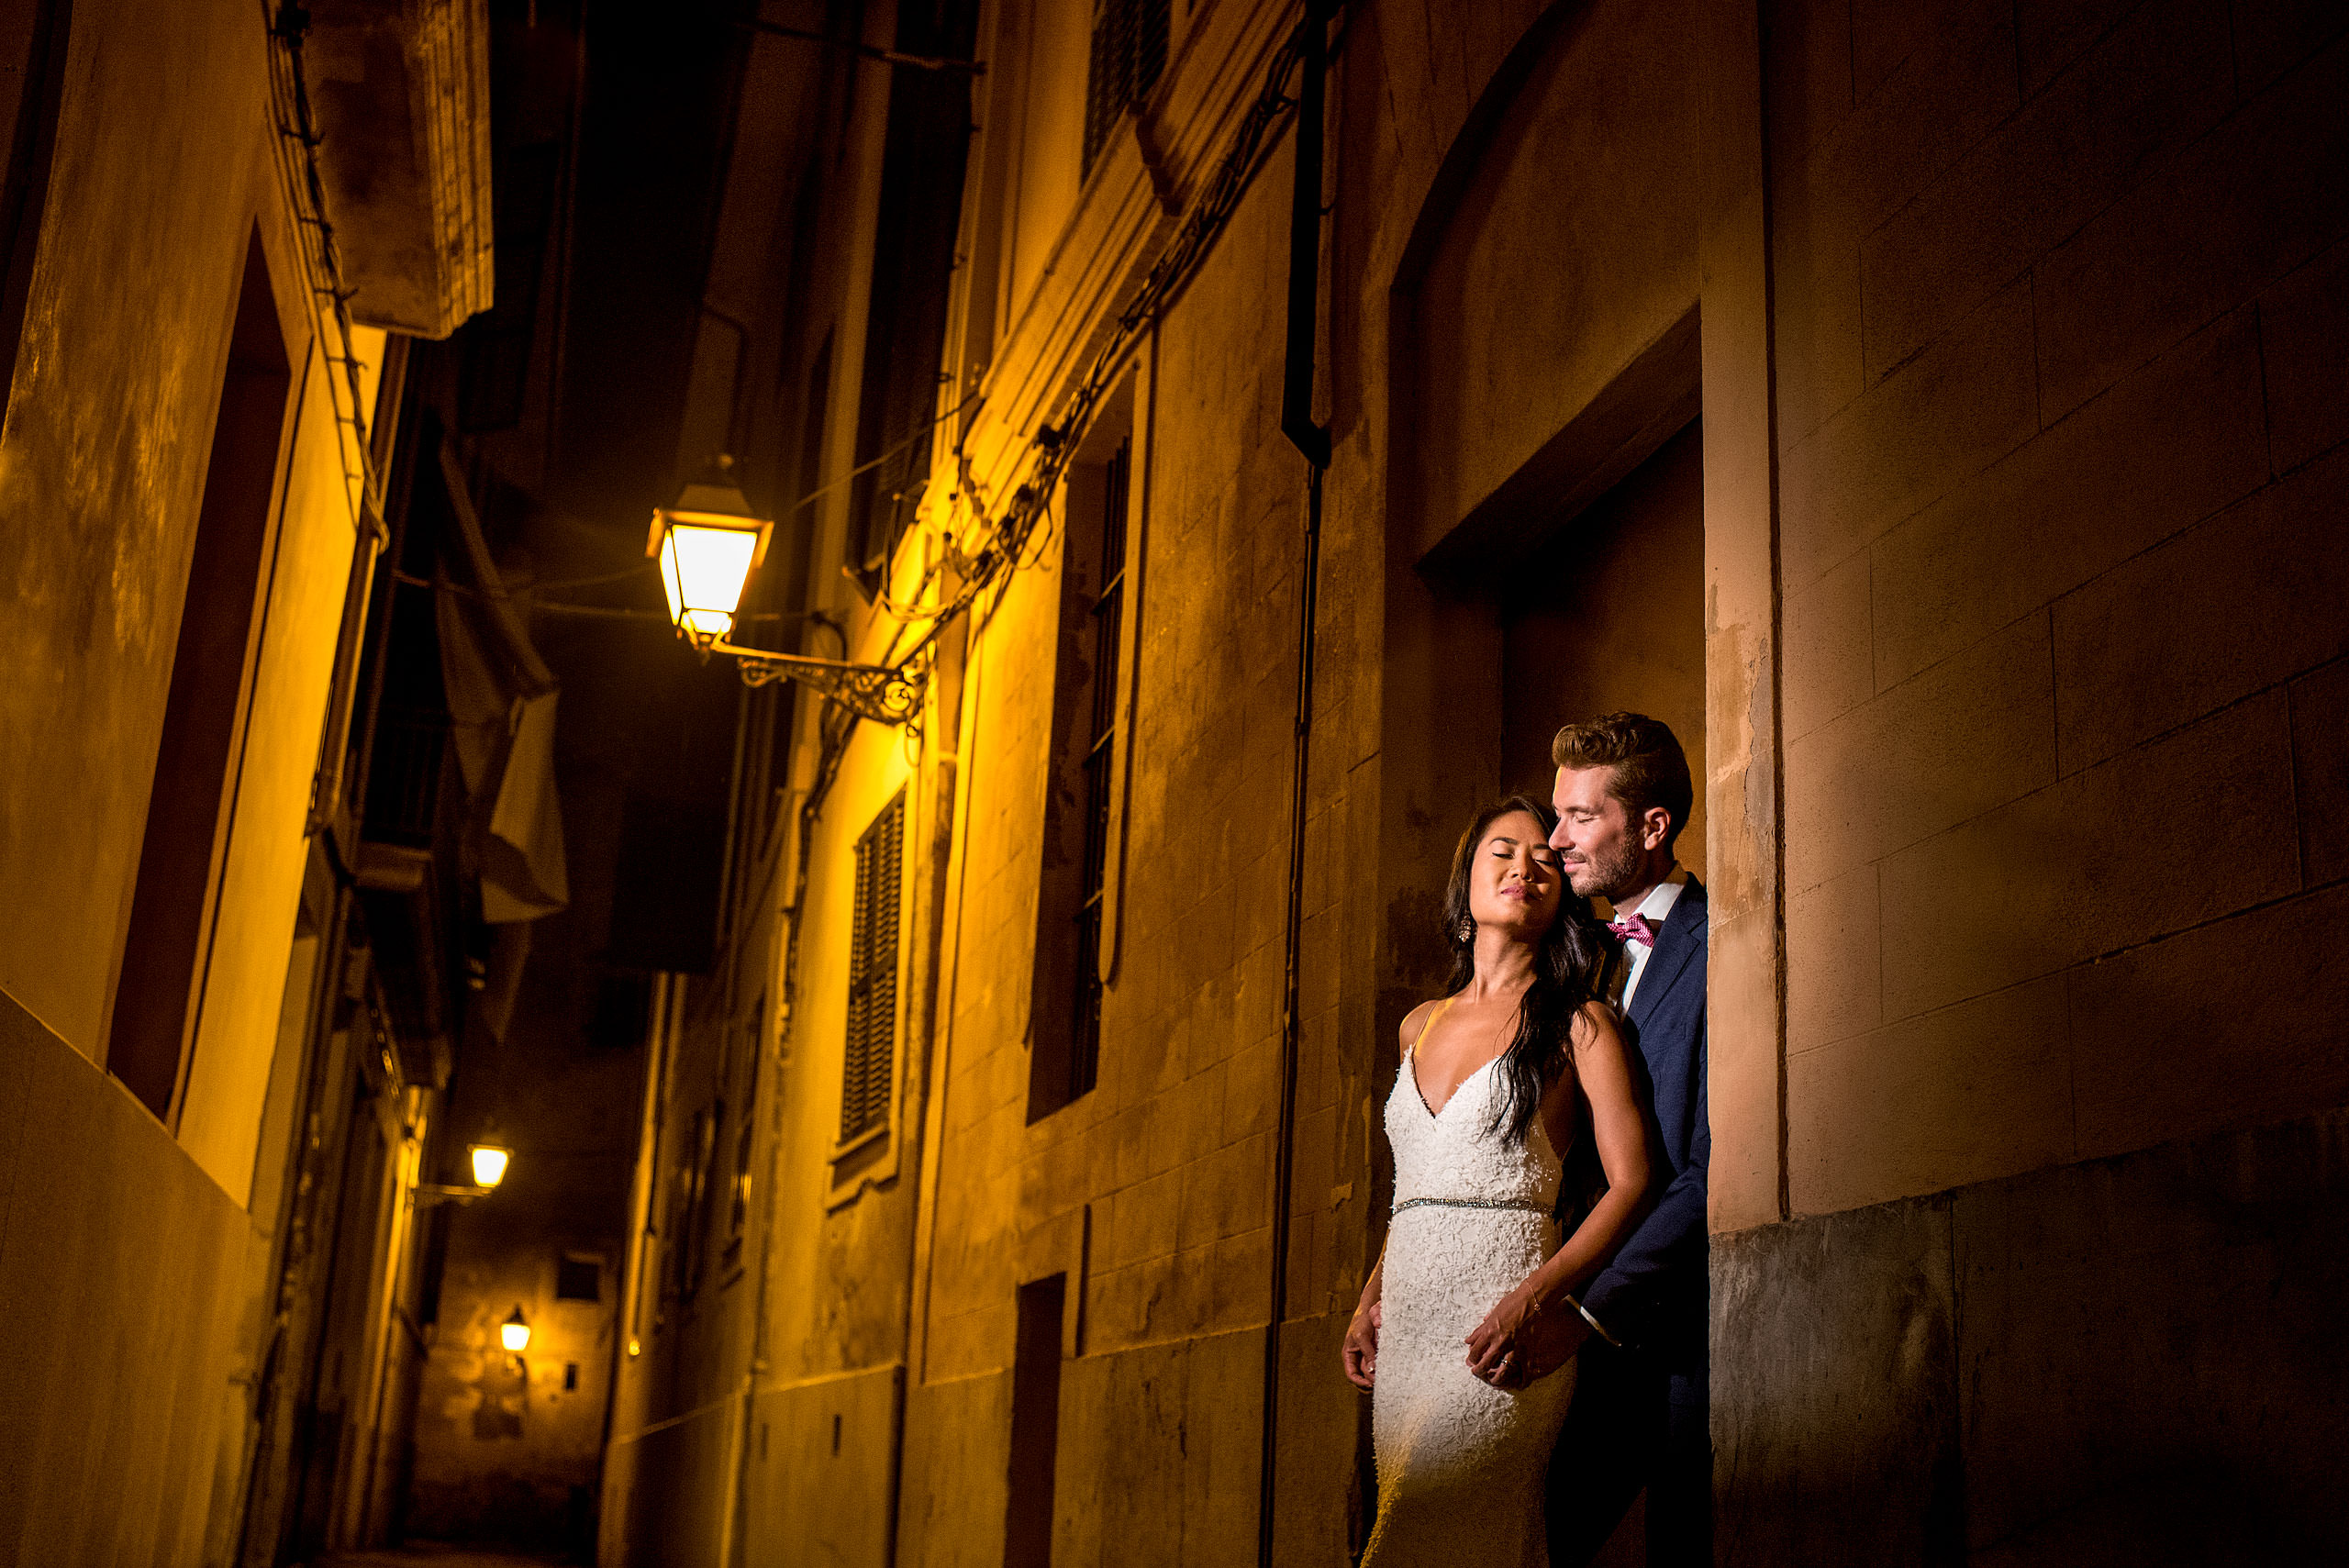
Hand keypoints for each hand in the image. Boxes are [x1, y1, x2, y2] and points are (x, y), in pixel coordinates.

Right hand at [1342, 1300, 1380, 1388]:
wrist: (1371, 1308)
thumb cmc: (1362, 1321)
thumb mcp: (1361, 1337)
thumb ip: (1367, 1353)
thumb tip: (1372, 1371)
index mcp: (1348, 1355)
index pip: (1351, 1375)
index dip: (1359, 1382)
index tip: (1370, 1385)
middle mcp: (1357, 1358)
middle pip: (1363, 1376)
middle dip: (1370, 1381)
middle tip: (1381, 1384)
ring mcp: (1368, 1356)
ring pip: (1372, 1372)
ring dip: (1377, 1376)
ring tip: (1386, 1379)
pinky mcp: (1377, 1353)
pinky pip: (1379, 1364)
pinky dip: (1383, 1369)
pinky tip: (1390, 1371)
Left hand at [1466, 1280, 1585, 1388]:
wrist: (1532, 1301)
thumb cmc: (1512, 1304)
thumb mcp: (1493, 1314)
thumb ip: (1481, 1329)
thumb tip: (1470, 1339)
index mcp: (1489, 1331)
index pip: (1474, 1351)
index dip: (1471, 1359)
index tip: (1471, 1361)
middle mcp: (1499, 1342)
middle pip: (1483, 1364)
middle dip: (1478, 1371)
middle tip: (1477, 1373)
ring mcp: (1514, 1349)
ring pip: (1501, 1372)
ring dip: (1495, 1379)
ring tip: (1494, 1381)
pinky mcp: (1527, 1353)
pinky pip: (1524, 1373)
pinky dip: (1521, 1381)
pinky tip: (1518, 1384)